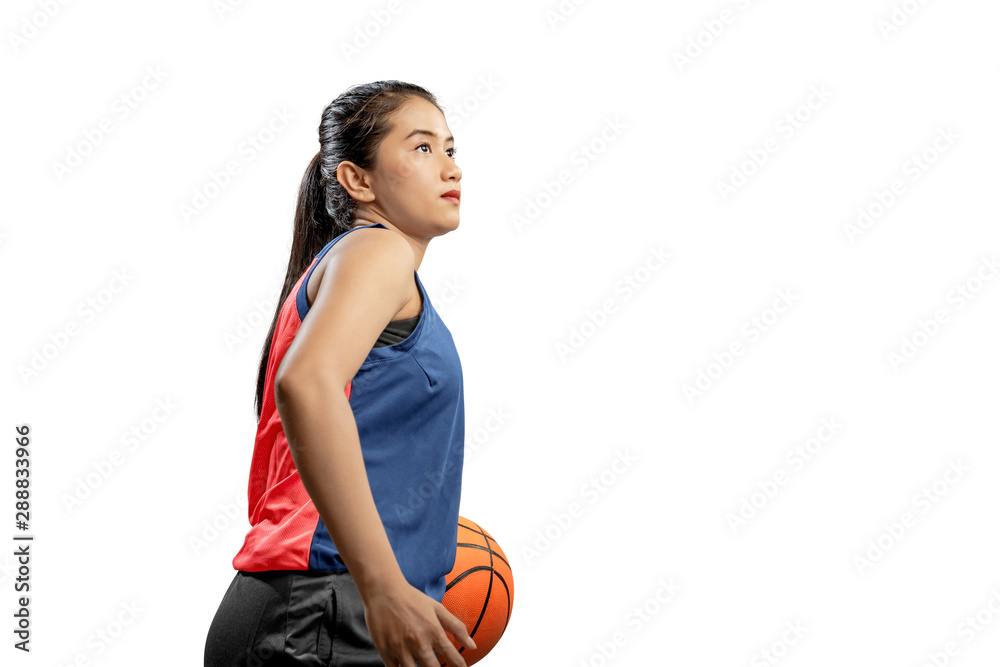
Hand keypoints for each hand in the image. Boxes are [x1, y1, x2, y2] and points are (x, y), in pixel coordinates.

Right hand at [362, 576, 476, 666]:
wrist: (383, 590)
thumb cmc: (412, 599)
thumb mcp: (437, 609)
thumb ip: (456, 627)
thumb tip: (473, 645)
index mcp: (434, 631)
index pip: (452, 658)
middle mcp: (418, 642)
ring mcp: (400, 648)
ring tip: (421, 665)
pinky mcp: (385, 651)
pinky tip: (406, 664)